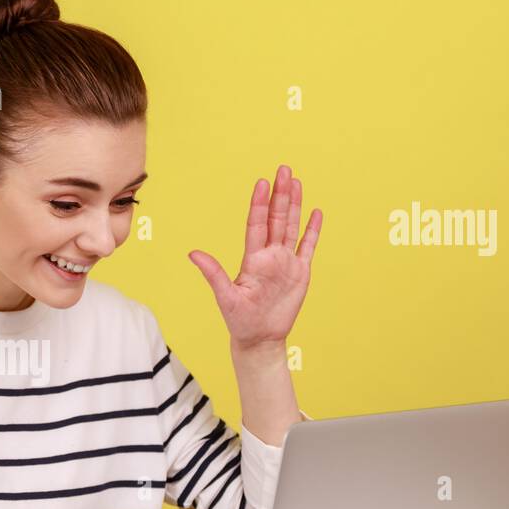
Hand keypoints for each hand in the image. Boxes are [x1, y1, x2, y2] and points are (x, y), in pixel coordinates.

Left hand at [188, 164, 322, 351]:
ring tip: (297, 182)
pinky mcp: (300, 273)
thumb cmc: (239, 320)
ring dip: (295, 205)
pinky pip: (307, 247)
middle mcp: (269, 256)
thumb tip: (192, 254)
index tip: (262, 182)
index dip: (259, 203)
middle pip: (277, 218)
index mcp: (252, 259)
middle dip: (280, 194)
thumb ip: (213, 273)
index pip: (257, 224)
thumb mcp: (225, 296)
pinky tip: (316, 212)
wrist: (259, 339)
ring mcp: (285, 262)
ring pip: (291, 227)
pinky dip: (312, 230)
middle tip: (284, 169)